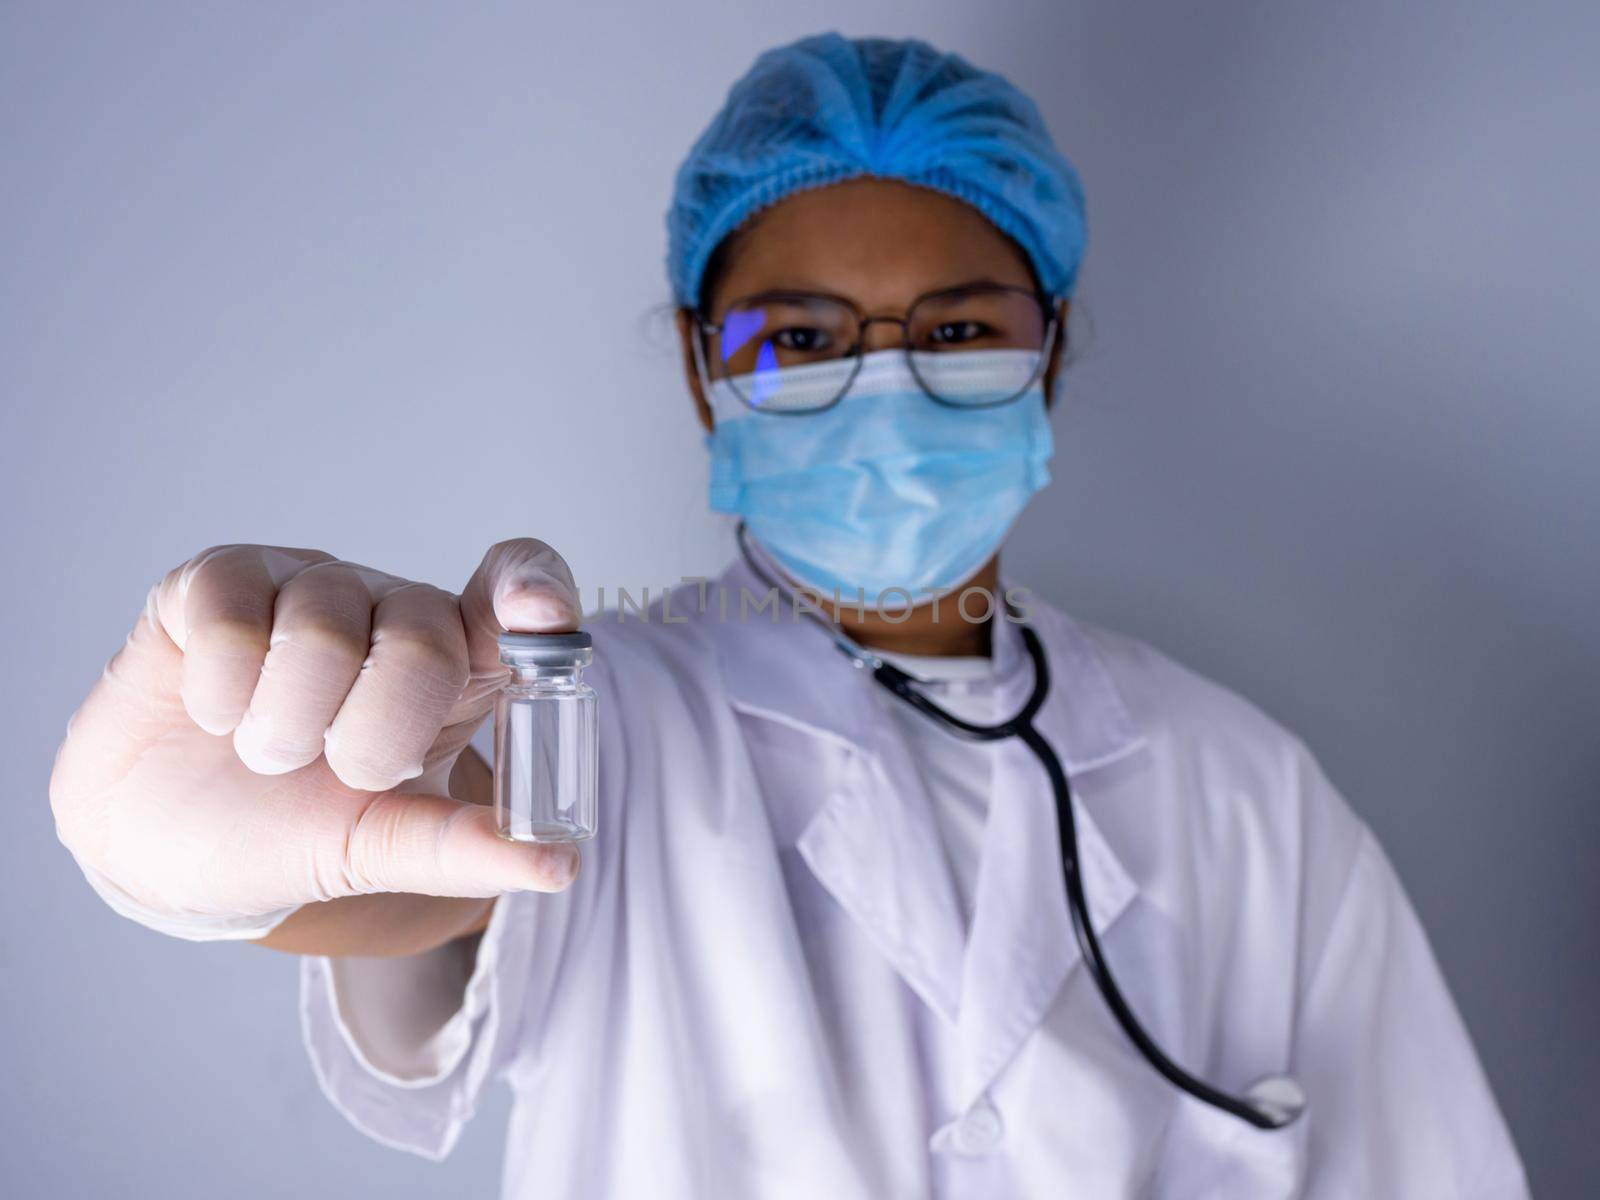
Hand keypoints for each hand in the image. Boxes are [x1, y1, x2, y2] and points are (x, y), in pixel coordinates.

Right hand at [49, 539, 583, 931]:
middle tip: (339, 770)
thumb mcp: (380, 847)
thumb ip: (461, 848)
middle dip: (376, 733)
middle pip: (423, 635)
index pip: (512, 597)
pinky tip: (215, 712)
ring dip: (285, 725)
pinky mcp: (221, 578)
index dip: (533, 590)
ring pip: (322, 629)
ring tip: (267, 751)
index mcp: (453, 666)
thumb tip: (558, 867)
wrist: (165, 844)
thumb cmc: (289, 829)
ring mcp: (308, 586)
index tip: (542, 616)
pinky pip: (233, 616)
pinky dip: (222, 691)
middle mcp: (390, 611)